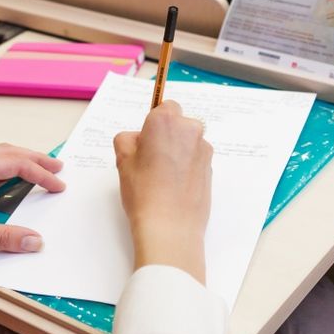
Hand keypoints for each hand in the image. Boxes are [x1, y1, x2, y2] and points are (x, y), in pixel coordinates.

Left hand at [0, 144, 64, 278]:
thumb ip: (0, 236)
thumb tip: (32, 240)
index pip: (12, 163)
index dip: (39, 173)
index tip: (58, 185)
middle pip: (4, 152)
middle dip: (33, 158)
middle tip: (57, 167)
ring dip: (17, 162)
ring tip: (37, 170)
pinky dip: (1, 171)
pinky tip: (5, 182)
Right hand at [114, 101, 212, 282]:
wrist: (170, 227)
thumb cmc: (144, 193)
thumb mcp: (123, 161)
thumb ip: (127, 140)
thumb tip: (137, 139)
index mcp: (166, 121)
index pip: (164, 106)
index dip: (154, 123)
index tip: (146, 140)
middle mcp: (190, 130)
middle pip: (178, 123)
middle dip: (167, 136)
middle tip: (150, 160)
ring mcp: (204, 149)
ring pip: (188, 142)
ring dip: (179, 151)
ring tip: (162, 178)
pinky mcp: (211, 168)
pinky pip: (196, 158)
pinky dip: (187, 166)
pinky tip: (174, 186)